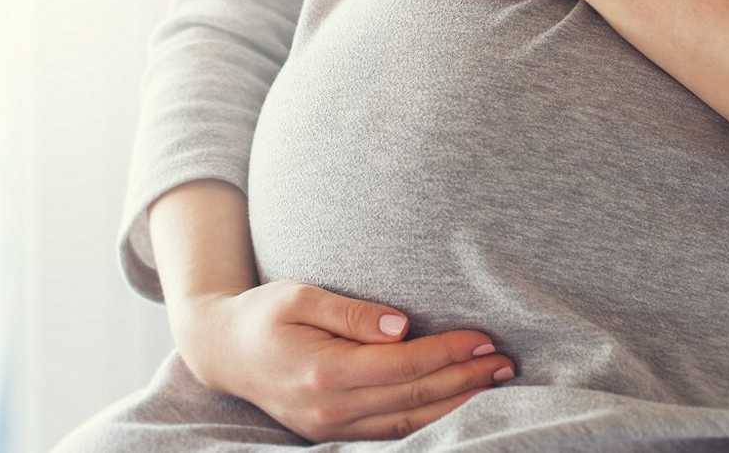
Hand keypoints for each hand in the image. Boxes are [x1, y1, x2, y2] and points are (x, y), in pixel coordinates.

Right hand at [171, 280, 515, 442]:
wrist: (223, 351)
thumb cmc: (263, 314)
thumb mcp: (300, 295)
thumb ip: (351, 313)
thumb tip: (401, 325)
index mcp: (323, 371)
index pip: (402, 366)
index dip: (447, 353)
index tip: (482, 338)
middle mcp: (330, 409)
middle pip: (413, 398)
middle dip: (464, 379)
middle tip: (505, 361)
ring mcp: (330, 427)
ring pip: (409, 423)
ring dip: (456, 403)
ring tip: (494, 382)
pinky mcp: (332, 433)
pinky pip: (391, 433)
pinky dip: (430, 420)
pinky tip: (456, 404)